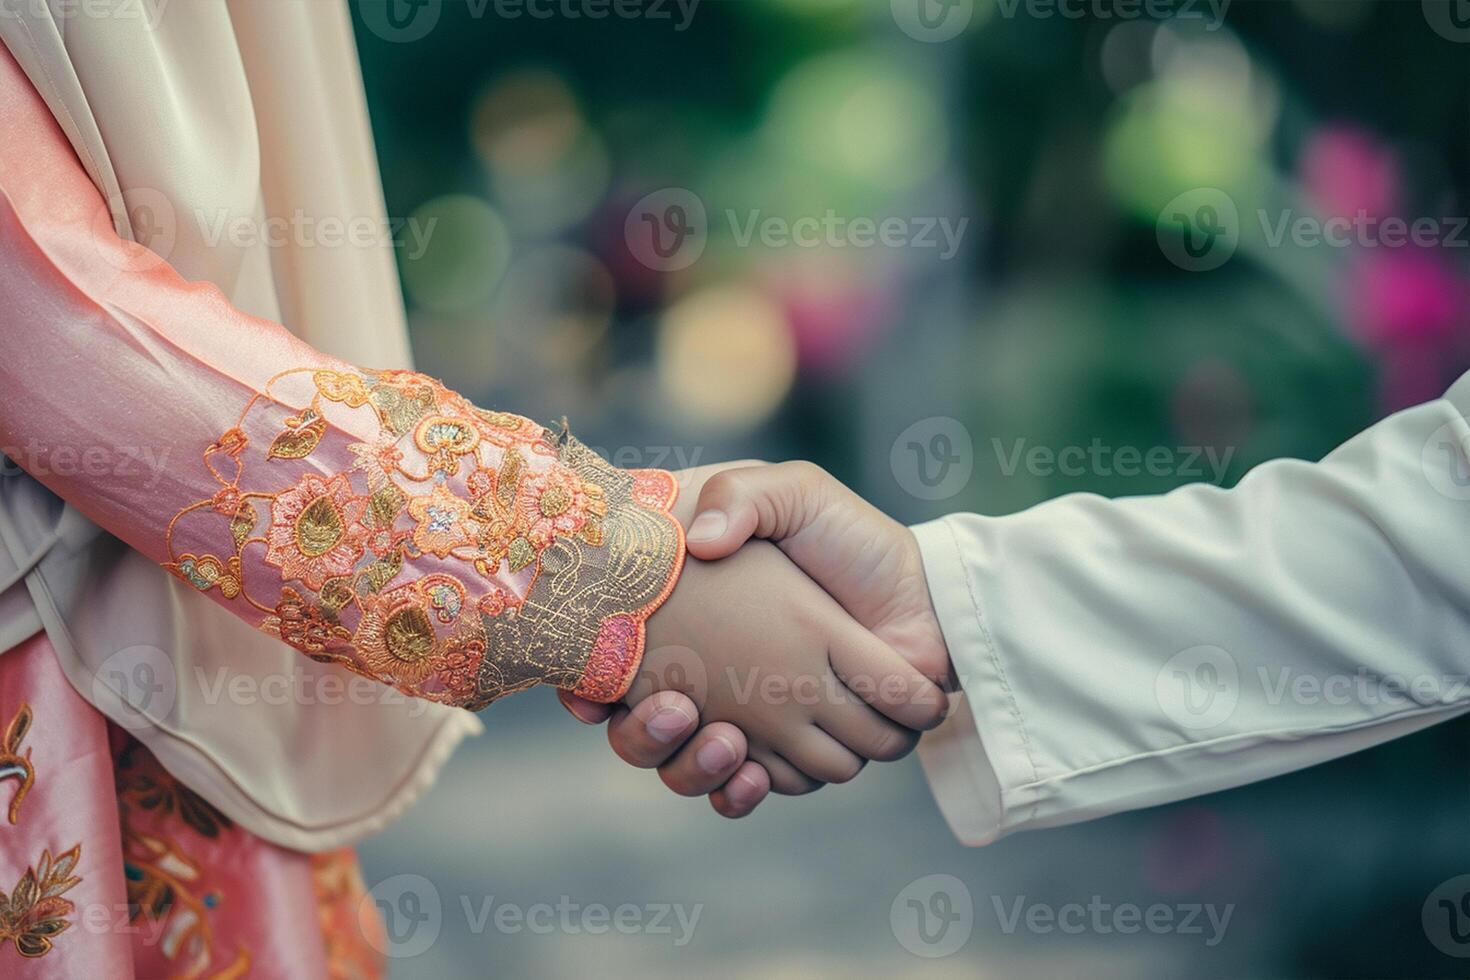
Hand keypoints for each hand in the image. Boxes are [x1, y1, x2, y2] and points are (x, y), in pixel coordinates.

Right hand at [559, 462, 944, 812]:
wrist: (923, 599)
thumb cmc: (851, 540)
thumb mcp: (793, 494)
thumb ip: (742, 496)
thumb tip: (699, 541)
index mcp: (688, 621)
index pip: (606, 664)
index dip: (585, 685)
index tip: (591, 691)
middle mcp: (704, 677)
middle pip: (638, 733)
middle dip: (643, 736)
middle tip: (676, 708)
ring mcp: (744, 721)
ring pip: (685, 770)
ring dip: (693, 766)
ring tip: (726, 740)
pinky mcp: (784, 755)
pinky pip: (742, 793)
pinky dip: (739, 794)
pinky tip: (754, 775)